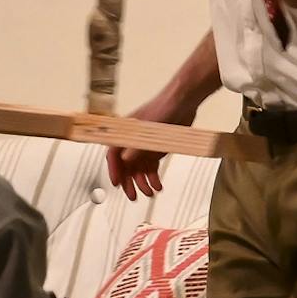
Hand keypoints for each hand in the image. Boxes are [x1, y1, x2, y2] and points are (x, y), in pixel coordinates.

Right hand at [104, 85, 199, 199]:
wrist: (183, 101)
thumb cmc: (163, 107)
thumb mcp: (149, 128)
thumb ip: (137, 146)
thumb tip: (125, 161)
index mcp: (125, 133)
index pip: (113, 154)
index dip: (114, 169)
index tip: (116, 183)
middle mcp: (132, 141)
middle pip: (125, 165)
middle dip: (128, 182)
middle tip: (132, 196)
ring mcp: (144, 146)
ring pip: (139, 169)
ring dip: (143, 183)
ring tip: (150, 193)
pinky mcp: (156, 150)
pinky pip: (152, 168)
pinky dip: (154, 178)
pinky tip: (158, 186)